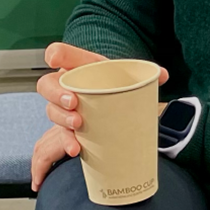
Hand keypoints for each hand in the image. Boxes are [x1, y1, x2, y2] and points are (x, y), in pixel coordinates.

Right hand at [30, 42, 169, 190]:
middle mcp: (67, 87)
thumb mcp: (131, 81)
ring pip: (51, 112)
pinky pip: (55, 140)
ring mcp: (64, 109)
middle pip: (47, 85)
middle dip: (57, 94)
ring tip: (77, 129)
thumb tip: (161, 76)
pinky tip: (68, 155)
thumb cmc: (119, 90)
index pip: (61, 54)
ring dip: (61, 121)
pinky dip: (60, 148)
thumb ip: (146, 77)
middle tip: (74, 103)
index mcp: (81, 68)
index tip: (54, 60)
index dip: (55, 54)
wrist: (118, 111)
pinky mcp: (67, 131)